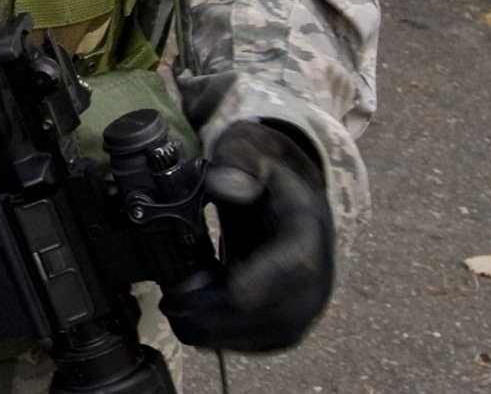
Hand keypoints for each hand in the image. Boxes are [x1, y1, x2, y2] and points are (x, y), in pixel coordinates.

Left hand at [161, 121, 334, 353]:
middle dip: (223, 314)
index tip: (236, 292)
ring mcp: (306, 302)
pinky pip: (262, 343)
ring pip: (268, 335)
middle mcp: (317, 273)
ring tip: (176, 313)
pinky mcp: (290, 321)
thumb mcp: (252, 149)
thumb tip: (223, 186)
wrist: (289, 198)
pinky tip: (194, 322)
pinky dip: (227, 338)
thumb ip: (238, 161)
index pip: (297, 261)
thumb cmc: (265, 172)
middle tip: (173, 306)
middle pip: (278, 310)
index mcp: (307, 229)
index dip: (267, 279)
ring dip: (220, 332)